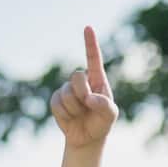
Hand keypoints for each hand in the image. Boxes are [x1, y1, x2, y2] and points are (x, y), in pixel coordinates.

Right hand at [49, 26, 118, 147]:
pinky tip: (70, 118)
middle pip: (76, 76)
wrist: (87, 138)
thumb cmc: (101, 123)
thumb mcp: (110, 116)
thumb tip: (89, 98)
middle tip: (88, 106)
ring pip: (66, 93)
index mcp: (97, 80)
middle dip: (82, 93)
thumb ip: (105, 105)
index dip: (90, 43)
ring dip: (75, 108)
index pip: (94, 58)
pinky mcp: (57, 100)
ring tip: (81, 115)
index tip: (88, 28)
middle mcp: (82, 81)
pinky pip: (57, 104)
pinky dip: (65, 114)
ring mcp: (67, 89)